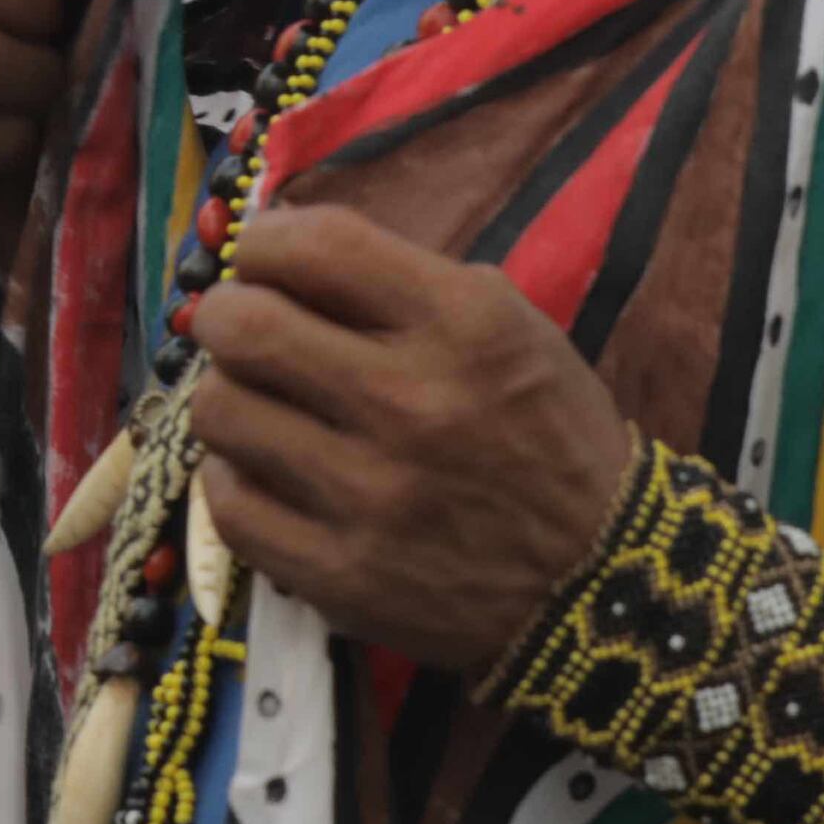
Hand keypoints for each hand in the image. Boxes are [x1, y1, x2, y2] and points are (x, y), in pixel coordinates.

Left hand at [182, 203, 637, 673]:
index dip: (265, 243)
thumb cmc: (546, 435)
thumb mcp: (508, 327)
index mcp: (465, 325)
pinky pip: (228, 504)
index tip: (264, 260)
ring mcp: (373, 497)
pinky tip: (269, 476)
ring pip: (221, 412)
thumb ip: (399, 281)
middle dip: (226, 316)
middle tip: (243, 331)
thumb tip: (275, 251)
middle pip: (244, 326)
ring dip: (232, 399)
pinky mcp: (343, 575)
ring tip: (265, 408)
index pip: (313, 246)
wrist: (602, 580)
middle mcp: (414, 404)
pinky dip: (235, 481)